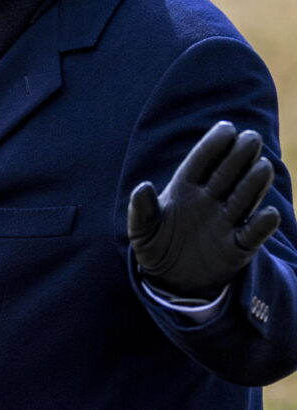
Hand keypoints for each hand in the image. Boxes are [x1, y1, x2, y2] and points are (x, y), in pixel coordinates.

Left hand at [128, 121, 280, 298]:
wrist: (170, 281)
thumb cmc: (155, 246)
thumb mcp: (141, 230)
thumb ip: (141, 209)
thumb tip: (143, 187)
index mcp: (184, 189)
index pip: (201, 163)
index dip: (213, 145)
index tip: (226, 128)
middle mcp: (209, 201)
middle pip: (226, 174)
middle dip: (238, 156)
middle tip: (251, 138)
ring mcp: (225, 222)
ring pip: (244, 198)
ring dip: (253, 183)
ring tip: (262, 166)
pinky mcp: (238, 247)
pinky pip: (253, 234)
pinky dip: (261, 225)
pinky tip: (267, 214)